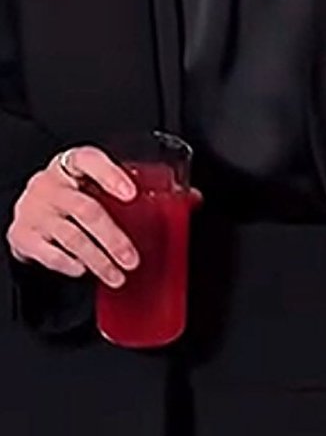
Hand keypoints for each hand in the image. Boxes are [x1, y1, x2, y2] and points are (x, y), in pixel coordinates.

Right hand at [7, 148, 138, 287]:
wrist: (32, 214)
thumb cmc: (76, 196)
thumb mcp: (99, 186)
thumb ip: (140, 190)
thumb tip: (191, 198)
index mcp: (73, 165)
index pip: (89, 160)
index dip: (110, 175)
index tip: (132, 194)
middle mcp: (51, 184)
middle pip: (85, 209)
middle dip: (113, 238)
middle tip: (132, 259)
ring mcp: (35, 209)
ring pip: (70, 236)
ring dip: (98, 260)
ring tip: (116, 276)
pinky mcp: (23, 234)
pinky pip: (47, 252)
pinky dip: (68, 264)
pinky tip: (83, 270)